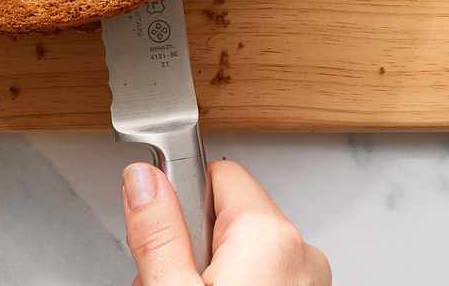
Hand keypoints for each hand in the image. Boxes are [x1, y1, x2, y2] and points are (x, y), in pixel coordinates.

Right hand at [123, 160, 329, 284]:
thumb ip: (157, 232)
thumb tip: (141, 178)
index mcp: (269, 235)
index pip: (215, 173)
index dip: (179, 198)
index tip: (162, 226)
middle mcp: (300, 251)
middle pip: (227, 215)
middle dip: (192, 242)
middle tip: (172, 280)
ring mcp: (307, 280)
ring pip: (243, 251)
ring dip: (211, 269)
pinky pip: (262, 275)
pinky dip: (236, 284)